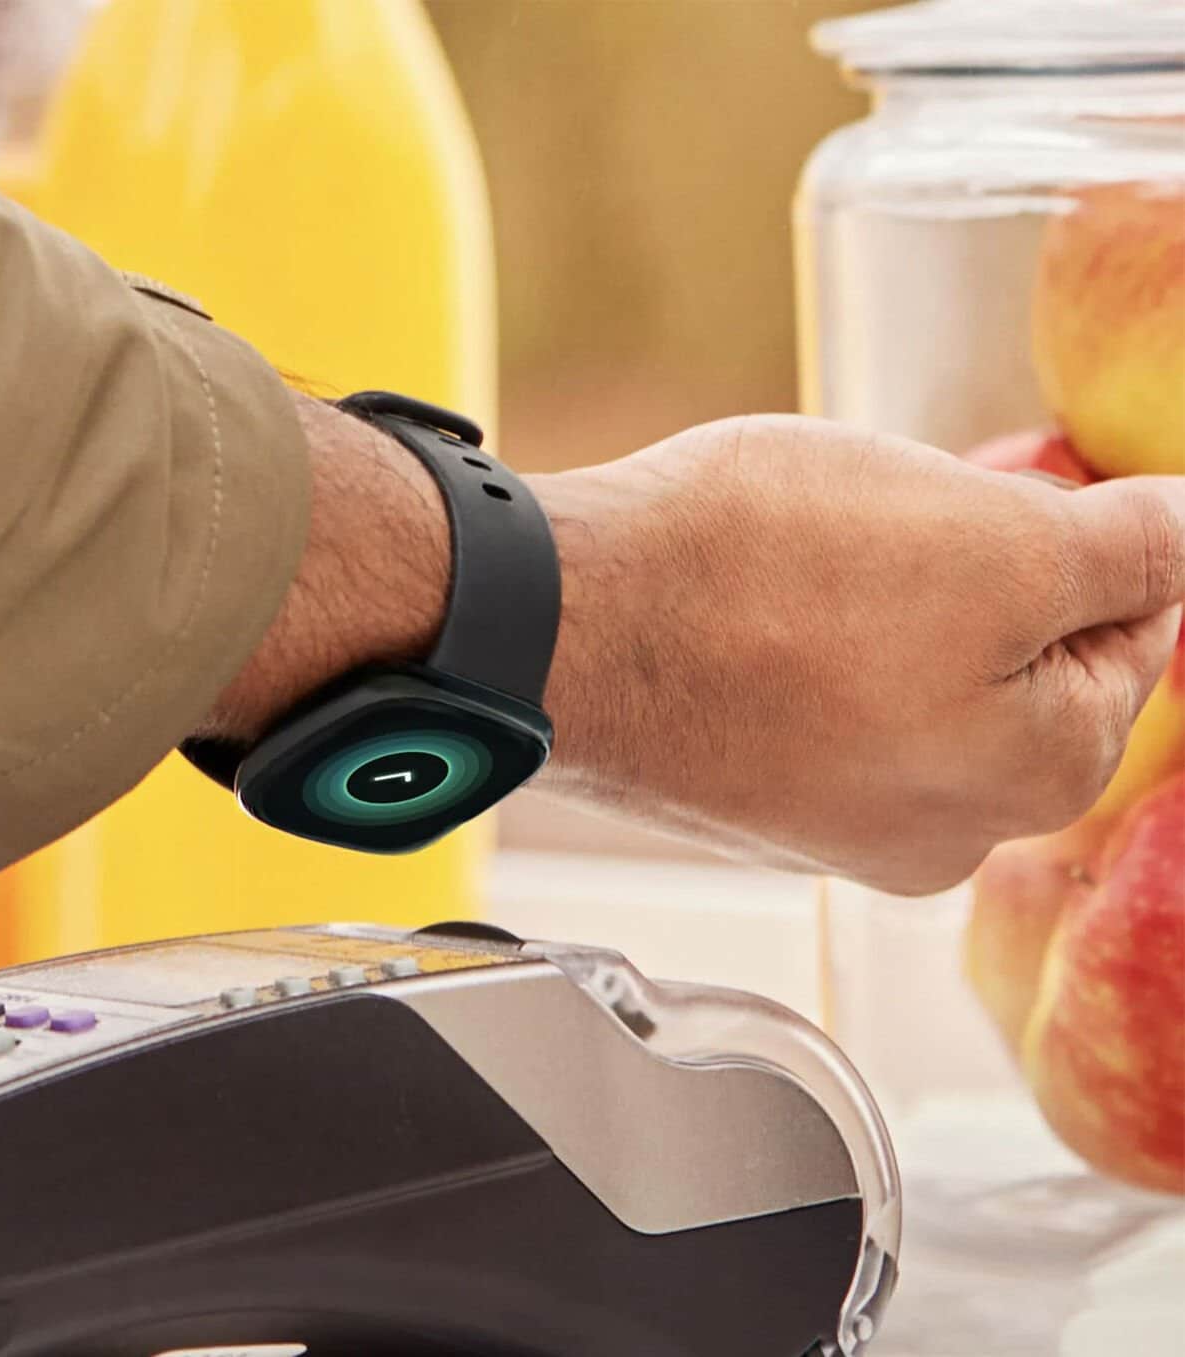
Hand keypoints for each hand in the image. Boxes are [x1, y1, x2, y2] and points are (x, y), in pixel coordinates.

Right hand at [533, 415, 1184, 894]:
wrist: (563, 626)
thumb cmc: (769, 577)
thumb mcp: (998, 537)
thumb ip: (1138, 545)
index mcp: (1039, 776)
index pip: (1133, 634)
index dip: (1095, 533)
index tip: (1024, 477)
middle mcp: (946, 833)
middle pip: (1019, 664)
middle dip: (987, 569)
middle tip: (908, 499)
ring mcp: (839, 826)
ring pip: (919, 680)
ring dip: (898, 599)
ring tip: (821, 540)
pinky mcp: (753, 799)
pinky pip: (830, 704)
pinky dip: (820, 641)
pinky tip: (765, 594)